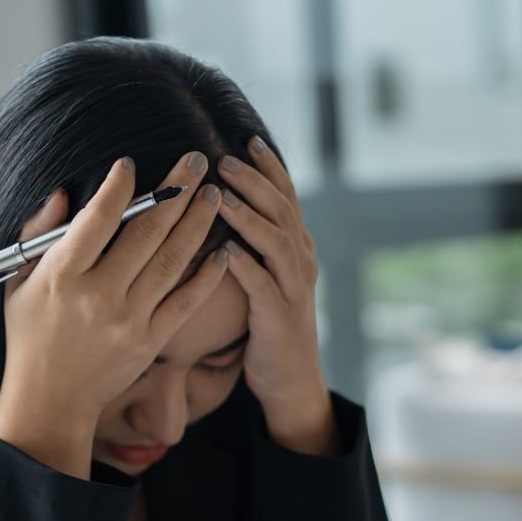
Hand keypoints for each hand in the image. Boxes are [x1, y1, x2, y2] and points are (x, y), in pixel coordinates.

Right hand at [0, 151, 227, 427]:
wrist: (50, 400)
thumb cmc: (30, 336)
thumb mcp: (17, 283)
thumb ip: (39, 235)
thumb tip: (64, 192)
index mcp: (62, 276)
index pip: (96, 220)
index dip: (118, 188)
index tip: (132, 163)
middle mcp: (98, 296)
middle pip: (145, 233)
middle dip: (174, 192)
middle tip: (196, 160)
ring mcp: (128, 320)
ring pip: (171, 261)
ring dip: (196, 224)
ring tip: (213, 194)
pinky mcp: (150, 341)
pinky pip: (185, 302)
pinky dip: (206, 276)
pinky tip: (223, 251)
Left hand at [215, 136, 329, 434]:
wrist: (291, 380)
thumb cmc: (268, 328)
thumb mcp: (266, 278)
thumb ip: (255, 246)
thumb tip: (226, 210)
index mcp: (297, 250)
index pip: (286, 198)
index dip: (269, 168)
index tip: (247, 140)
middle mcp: (300, 262)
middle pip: (280, 210)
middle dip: (254, 181)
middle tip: (225, 158)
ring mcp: (293, 289)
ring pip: (275, 241)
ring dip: (248, 215)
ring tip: (221, 194)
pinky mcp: (279, 316)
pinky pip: (262, 286)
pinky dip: (245, 266)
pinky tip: (225, 250)